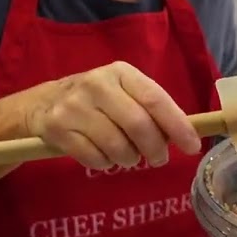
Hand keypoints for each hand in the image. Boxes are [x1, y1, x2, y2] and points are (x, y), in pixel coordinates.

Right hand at [25, 61, 201, 169]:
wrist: (43, 104)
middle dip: (155, 149)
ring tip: (128, 157)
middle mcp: (96, 84)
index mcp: (120, 72)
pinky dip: (106, 164)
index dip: (177, 125)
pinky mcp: (57, 128)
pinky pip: (94, 158)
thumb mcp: (122, 92)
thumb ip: (150, 108)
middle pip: (138, 125)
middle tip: (158, 159)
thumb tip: (183, 136)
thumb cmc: (96, 100)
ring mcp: (74, 107)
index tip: (193, 146)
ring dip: (130, 159)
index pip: (155, 98)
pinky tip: (104, 156)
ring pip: (117, 146)